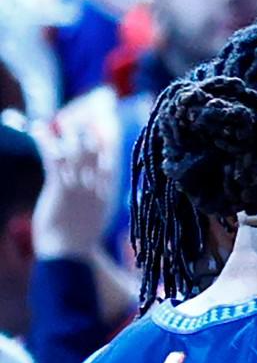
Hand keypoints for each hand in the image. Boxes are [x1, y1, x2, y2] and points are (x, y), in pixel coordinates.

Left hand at [31, 123, 113, 260]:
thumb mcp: (96, 214)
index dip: (110, 136)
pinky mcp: (61, 189)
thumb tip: (97, 186)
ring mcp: (79, 187)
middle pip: (98, 149)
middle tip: (92, 107)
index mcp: (107, 192)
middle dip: (96, 126)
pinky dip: (45, 141)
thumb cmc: (81, 237)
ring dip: (70, 131)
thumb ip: (98, 197)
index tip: (109, 119)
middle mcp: (96, 185)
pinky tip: (39, 128)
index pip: (112, 158)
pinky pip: (53, 159)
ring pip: (77, 151)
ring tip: (63, 118)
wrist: (70, 254)